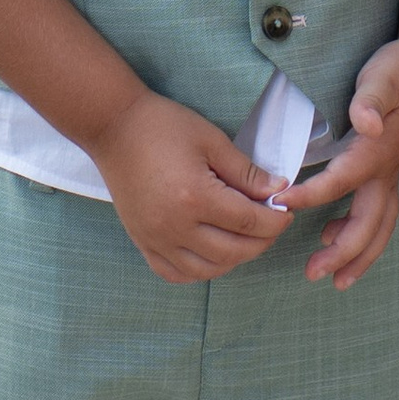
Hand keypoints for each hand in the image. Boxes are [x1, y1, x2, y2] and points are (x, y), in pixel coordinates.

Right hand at [92, 91, 293, 285]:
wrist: (113, 128)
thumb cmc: (163, 126)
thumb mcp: (212, 140)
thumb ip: (246, 172)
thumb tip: (278, 191)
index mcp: (196, 197)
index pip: (249, 223)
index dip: (275, 221)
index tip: (285, 211)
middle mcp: (175, 226)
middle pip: (234, 251)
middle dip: (262, 241)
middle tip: (272, 225)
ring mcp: (156, 238)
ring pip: (208, 269)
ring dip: (235, 258)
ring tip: (246, 238)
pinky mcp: (142, 242)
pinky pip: (176, 273)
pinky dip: (200, 270)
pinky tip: (213, 253)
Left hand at [287, 41, 398, 293]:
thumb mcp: (382, 76)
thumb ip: (372, 100)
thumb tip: (366, 123)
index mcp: (376, 152)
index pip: (339, 183)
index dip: (308, 198)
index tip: (279, 205)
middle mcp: (386, 170)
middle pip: (368, 224)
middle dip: (343, 253)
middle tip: (313, 274)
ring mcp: (391, 171)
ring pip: (379, 225)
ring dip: (357, 254)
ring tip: (334, 277)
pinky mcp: (389, 168)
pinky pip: (380, 212)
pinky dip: (363, 233)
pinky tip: (336, 232)